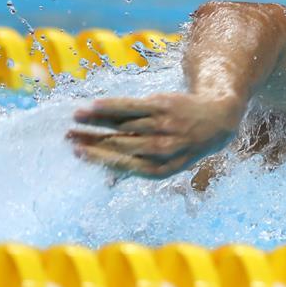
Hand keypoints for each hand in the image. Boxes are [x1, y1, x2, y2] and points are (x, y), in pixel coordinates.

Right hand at [68, 92, 243, 177]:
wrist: (216, 120)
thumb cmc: (183, 145)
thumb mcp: (168, 163)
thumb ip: (137, 167)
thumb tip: (105, 181)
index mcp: (163, 168)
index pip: (127, 165)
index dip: (101, 160)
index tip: (78, 154)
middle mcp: (165, 148)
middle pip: (122, 144)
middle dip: (93, 141)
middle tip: (69, 138)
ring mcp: (165, 125)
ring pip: (125, 124)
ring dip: (98, 121)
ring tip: (76, 119)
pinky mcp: (165, 105)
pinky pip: (134, 106)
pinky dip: (114, 106)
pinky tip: (95, 105)